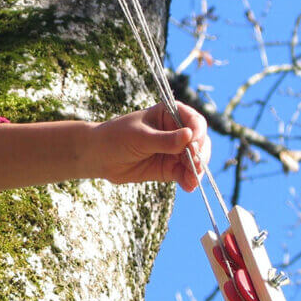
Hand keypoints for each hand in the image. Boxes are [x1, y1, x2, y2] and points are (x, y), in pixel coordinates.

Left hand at [92, 102, 210, 191]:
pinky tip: (188, 186)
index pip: (194, 121)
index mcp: (170, 114)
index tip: (193, 145)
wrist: (100, 156)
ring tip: (192, 180)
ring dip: (197, 170)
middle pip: (200, 141)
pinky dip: (190, 180)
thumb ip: (164, 140)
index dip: (198, 133)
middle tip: (194, 165)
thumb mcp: (140, 137)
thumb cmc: (117, 137)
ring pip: (196, 159)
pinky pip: (185, 174)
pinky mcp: (170, 168)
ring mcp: (175, 150)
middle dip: (200, 154)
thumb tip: (189, 136)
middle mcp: (177, 131)